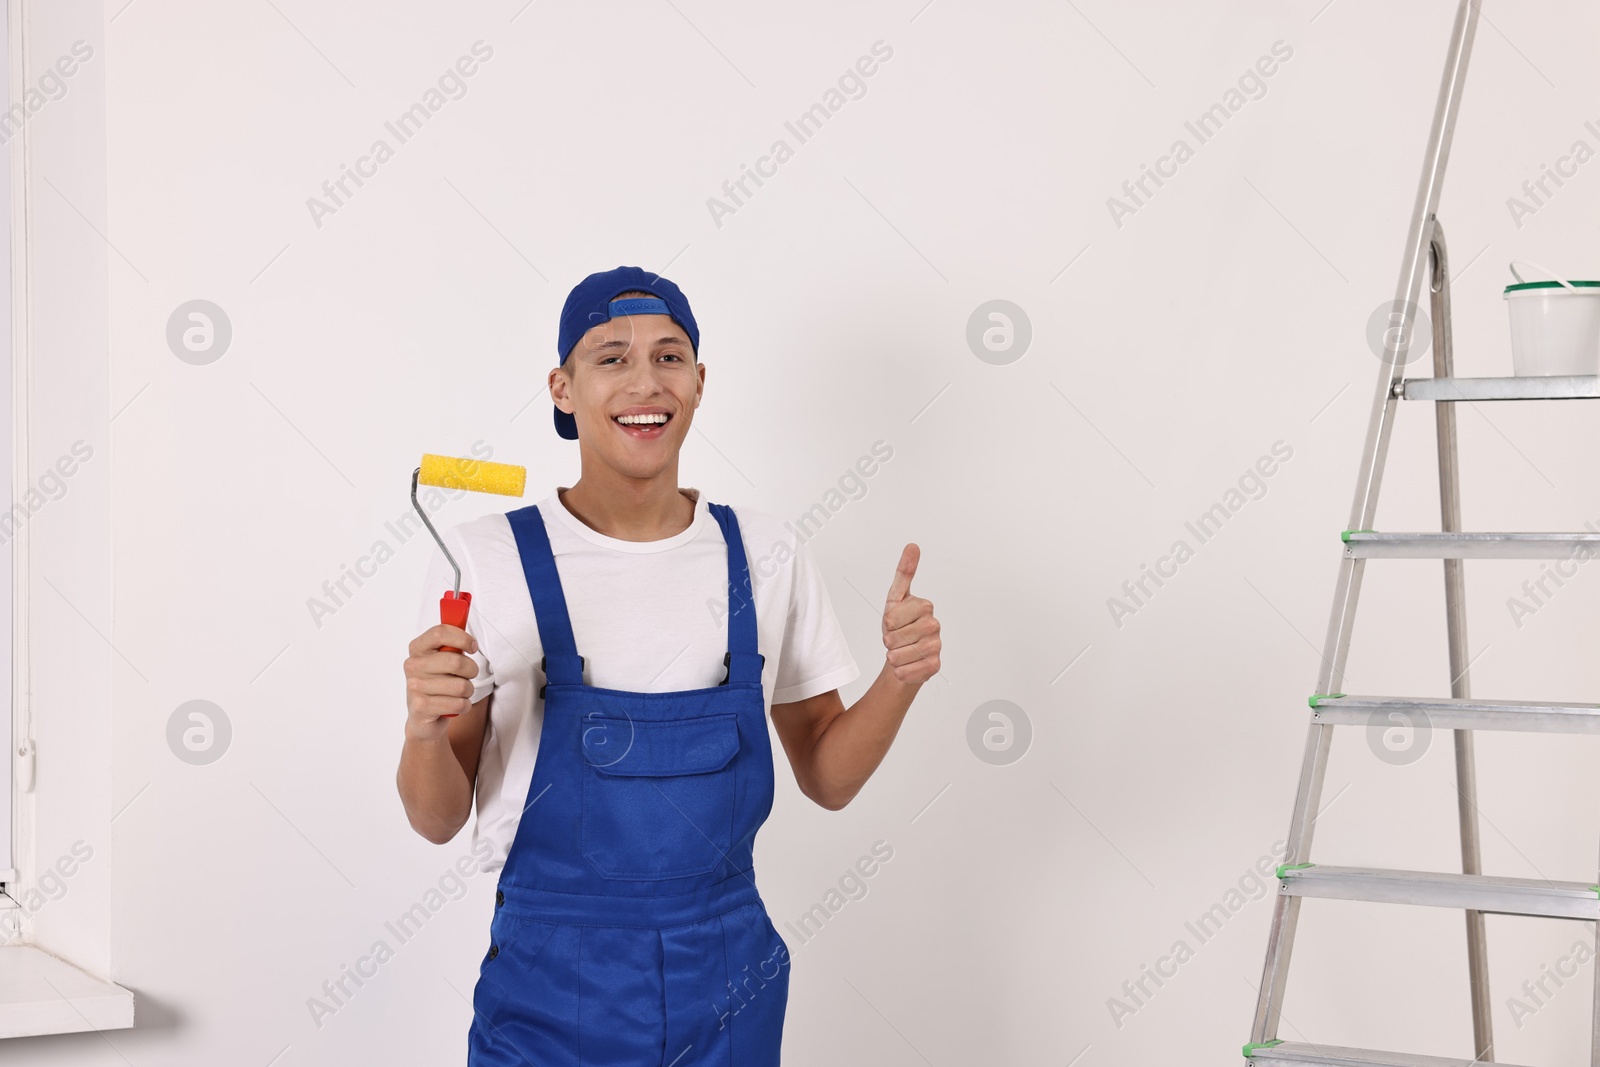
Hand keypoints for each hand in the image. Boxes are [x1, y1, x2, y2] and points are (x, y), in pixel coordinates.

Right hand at [404, 624, 479, 741]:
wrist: (423, 717)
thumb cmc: (438, 682)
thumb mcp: (442, 658)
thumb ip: (451, 640)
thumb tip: (461, 614)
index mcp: (418, 648)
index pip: (440, 632)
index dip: (463, 638)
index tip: (472, 646)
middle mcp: (413, 665)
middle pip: (456, 661)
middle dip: (471, 670)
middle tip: (468, 675)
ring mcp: (415, 687)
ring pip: (461, 686)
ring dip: (468, 691)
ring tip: (459, 693)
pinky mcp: (421, 707)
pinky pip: (458, 704)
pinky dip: (464, 706)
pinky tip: (455, 705)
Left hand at [882, 544, 939, 685]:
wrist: (904, 655)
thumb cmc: (899, 626)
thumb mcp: (896, 598)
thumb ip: (904, 572)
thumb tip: (913, 546)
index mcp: (925, 606)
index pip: (891, 618)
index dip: (887, 623)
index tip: (894, 622)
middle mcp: (934, 625)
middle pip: (894, 637)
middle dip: (889, 640)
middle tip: (897, 638)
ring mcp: (936, 647)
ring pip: (898, 656)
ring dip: (893, 656)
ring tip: (901, 651)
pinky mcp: (934, 666)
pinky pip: (905, 671)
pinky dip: (900, 670)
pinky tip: (907, 664)